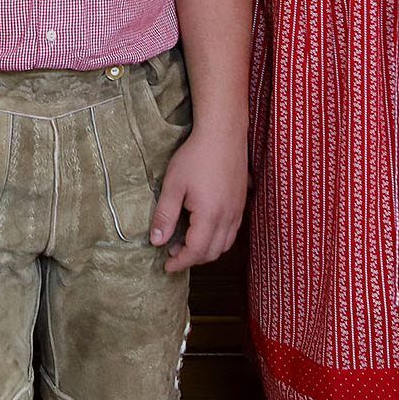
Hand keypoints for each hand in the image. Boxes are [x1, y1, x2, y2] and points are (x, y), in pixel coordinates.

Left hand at [149, 126, 247, 272]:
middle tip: (173, 252)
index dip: (180, 262)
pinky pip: (232, 232)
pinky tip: (204, 227)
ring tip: (186, 241)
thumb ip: (165, 215)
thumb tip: (157, 241)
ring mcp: (238, 211)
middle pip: (213, 252)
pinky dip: (218, 239)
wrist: (223, 133)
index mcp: (210, 216)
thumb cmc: (196, 156)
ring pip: (225, 244)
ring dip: (206, 250)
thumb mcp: (173, 185)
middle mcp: (228, 218)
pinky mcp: (241, 202)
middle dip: (192, 258)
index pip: (196, 251)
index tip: (167, 266)